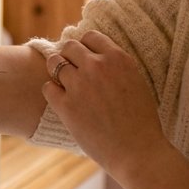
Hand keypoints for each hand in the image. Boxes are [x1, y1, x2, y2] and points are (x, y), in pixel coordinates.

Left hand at [42, 30, 168, 181]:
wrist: (138, 152)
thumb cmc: (141, 122)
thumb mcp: (136, 82)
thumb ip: (116, 67)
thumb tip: (97, 57)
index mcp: (118, 59)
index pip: (90, 36)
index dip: (86, 47)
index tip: (85, 57)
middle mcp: (97, 67)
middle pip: (70, 46)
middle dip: (69, 56)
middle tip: (72, 70)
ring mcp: (79, 85)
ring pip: (55, 63)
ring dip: (57, 71)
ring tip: (64, 83)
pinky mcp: (66, 105)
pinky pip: (48, 87)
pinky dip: (52, 92)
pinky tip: (61, 100)